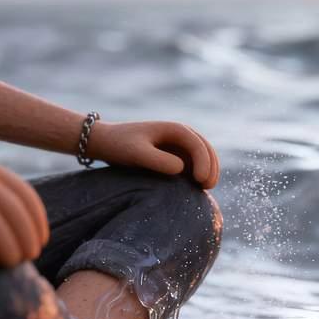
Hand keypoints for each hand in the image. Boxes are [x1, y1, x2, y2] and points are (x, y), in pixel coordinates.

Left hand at [88, 121, 219, 188]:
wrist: (107, 142)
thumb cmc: (120, 146)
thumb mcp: (136, 153)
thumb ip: (158, 160)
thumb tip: (182, 169)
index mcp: (175, 129)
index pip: (198, 145)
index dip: (204, 162)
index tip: (200, 181)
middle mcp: (181, 135)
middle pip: (206, 150)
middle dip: (211, 167)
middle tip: (207, 187)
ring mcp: (179, 146)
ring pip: (203, 158)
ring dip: (208, 172)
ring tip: (204, 189)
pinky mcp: (175, 156)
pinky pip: (193, 166)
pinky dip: (198, 175)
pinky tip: (195, 189)